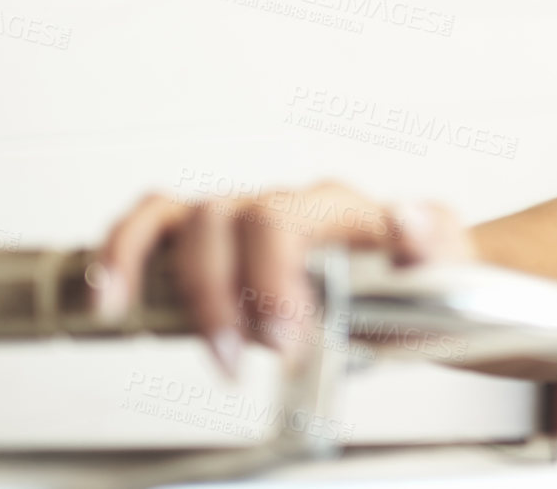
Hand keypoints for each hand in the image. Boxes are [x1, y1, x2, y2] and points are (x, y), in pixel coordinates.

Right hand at [92, 181, 475, 378]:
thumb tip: (406, 218)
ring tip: (160, 327)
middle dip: (224, 296)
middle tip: (248, 354)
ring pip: (180, 216)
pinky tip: (111, 298)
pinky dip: (122, 254)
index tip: (284, 339)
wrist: (418, 285)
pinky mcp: (212, 240)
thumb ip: (431, 241)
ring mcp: (242, 216)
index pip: (279, 221)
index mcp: (335, 204)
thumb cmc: (423, 278)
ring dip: (167, 279)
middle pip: (224, 221)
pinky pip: (154, 225)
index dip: (268, 281)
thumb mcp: (445, 264)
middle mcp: (281, 201)